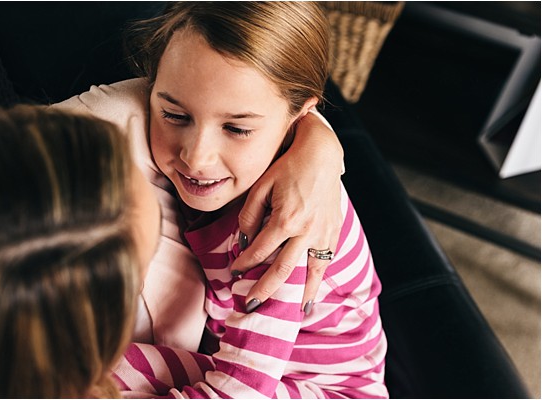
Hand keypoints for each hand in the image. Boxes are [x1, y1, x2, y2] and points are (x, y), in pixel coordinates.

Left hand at [230, 112, 342, 313]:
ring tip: (292, 313)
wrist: (321, 154)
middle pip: (283, 269)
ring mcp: (324, 233)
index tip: (234, 273)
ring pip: (310, 271)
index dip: (244, 264)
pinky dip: (318, 280)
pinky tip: (312, 293)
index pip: (259, 251)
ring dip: (299, 294)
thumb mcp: (260, 186)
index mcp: (286, 220)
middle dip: (266, 289)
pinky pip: (326, 261)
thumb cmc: (286, 167)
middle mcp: (307, 231)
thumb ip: (249, 216)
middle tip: (251, 304)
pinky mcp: (334, 231)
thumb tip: (243, 243)